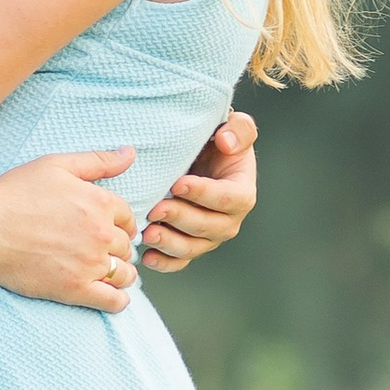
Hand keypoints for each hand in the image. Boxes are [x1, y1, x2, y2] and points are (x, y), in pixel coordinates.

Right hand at [0, 151, 139, 313]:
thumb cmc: (16, 194)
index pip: (128, 218)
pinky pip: (113, 301)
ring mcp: (90, 264)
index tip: (108, 227)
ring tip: (106, 271)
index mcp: (100, 203)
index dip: (119, 222)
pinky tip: (111, 294)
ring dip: (120, 272)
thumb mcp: (57, 165)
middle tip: (99, 248)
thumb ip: (98, 161)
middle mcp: (101, 234)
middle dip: (116, 246)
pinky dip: (117, 300)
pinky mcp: (75, 289)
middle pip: (125, 245)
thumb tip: (129, 152)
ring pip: (125, 274)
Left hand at [140, 112, 256, 273]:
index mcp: (242, 193)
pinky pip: (179, 261)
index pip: (228, 199)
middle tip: (155, 209)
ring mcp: (209, 237)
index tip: (178, 184)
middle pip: (209, 227)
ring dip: (169, 243)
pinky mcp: (190, 246)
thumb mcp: (233, 127)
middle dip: (181, 218)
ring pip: (192, 247)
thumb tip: (226, 143)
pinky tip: (147, 257)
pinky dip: (164, 263)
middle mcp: (229, 220)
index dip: (204, 193)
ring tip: (147, 233)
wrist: (200, 159)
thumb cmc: (216, 142)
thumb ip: (238, 130)